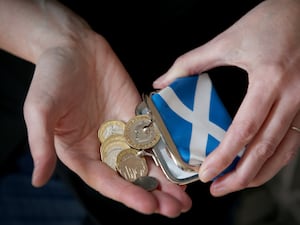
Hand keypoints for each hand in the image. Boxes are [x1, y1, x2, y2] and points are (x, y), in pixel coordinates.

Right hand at [11, 1, 191, 216]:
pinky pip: (154, 135)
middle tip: (176, 209)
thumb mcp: (40, 109)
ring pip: (147, 160)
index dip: (127, 195)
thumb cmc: (51, 77)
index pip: (106, 181)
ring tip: (185, 196)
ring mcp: (123, 132)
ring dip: (166, 178)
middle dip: (154, 194)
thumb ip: (41, 144)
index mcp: (81, 152)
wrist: (72, 47)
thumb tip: (37, 179)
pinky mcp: (136, 116)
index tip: (149, 206)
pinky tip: (183, 161)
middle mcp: (104, 147)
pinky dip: (169, 149)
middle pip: (131, 177)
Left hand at [153, 0, 299, 195]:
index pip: (244, 130)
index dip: (224, 156)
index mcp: (269, 80)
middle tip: (216, 189)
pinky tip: (258, 165)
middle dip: (240, 177)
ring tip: (234, 184)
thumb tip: (163, 82)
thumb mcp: (228, 40)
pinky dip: (274, 159)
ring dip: (259, 174)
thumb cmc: (270, 22)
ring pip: (283, 152)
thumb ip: (191, 62)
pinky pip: (293, 142)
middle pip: (265, 150)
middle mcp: (292, 97)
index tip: (205, 173)